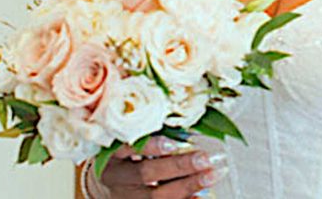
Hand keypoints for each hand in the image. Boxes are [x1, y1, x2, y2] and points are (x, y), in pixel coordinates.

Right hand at [92, 136, 227, 197]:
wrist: (111, 183)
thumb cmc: (127, 156)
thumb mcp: (131, 142)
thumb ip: (152, 136)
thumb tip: (189, 129)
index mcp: (113, 155)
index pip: (129, 148)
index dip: (151, 147)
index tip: (173, 144)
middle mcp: (117, 178)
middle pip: (146, 174)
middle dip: (178, 166)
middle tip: (204, 159)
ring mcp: (125, 196)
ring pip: (155, 196)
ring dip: (187, 186)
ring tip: (210, 176)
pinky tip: (201, 196)